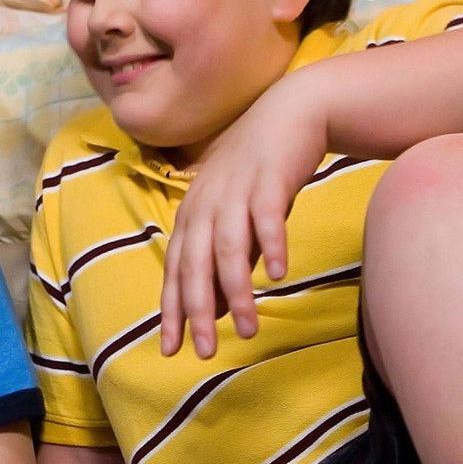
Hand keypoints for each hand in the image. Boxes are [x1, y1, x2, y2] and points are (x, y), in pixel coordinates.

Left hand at [160, 74, 328, 358]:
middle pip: (194, 263)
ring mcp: (235, 189)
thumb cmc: (260, 171)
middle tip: (203, 351)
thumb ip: (226, 261)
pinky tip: (279, 274)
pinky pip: (267, 216)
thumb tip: (217, 310)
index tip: (172, 347)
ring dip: (237, 290)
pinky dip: (272, 244)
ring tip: (248, 328)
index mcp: (192, 214)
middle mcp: (206, 203)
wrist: (290, 111)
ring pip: (228, 247)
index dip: (172, 308)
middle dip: (195, 310)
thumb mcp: (236, 218)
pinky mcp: (268, 177)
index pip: (175, 269)